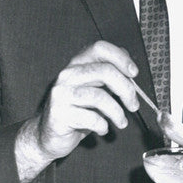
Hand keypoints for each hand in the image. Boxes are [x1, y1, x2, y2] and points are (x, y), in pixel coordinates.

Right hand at [16, 41, 140, 182]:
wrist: (49, 135)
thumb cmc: (77, 111)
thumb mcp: (94, 89)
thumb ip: (109, 77)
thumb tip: (130, 69)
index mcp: (77, 64)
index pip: (100, 48)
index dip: (121, 58)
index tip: (134, 74)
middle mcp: (67, 75)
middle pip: (105, 71)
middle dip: (126, 89)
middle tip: (133, 105)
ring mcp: (61, 94)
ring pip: (100, 97)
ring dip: (117, 112)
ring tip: (121, 122)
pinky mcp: (59, 114)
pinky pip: (91, 118)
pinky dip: (103, 126)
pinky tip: (102, 129)